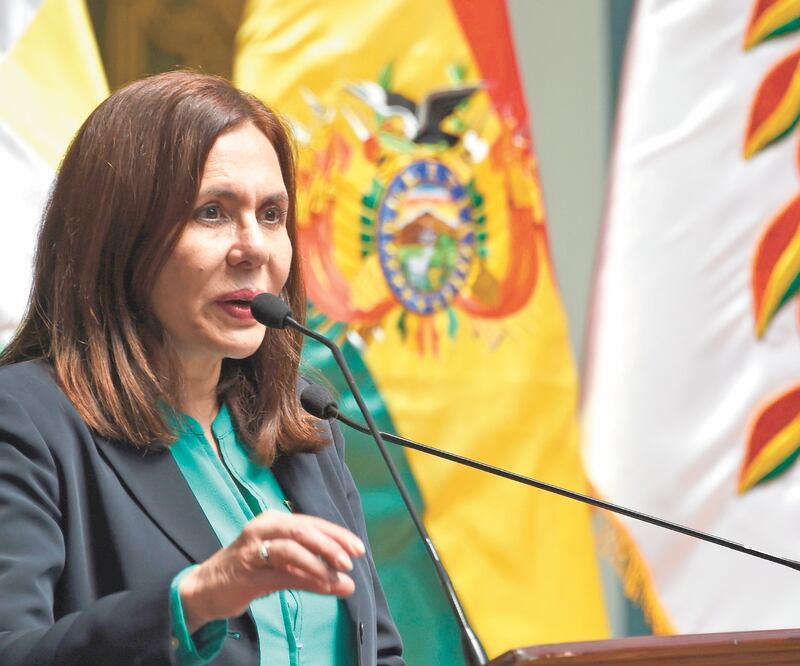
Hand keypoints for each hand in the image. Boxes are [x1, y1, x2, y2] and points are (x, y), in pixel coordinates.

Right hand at [178, 512, 365, 632]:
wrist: (205, 588)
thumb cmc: (249, 572)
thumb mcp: (284, 569)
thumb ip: (314, 573)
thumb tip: (348, 583)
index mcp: (275, 521)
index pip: (311, 523)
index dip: (337, 534)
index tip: (358, 548)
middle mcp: (264, 527)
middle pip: (303, 529)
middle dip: (330, 543)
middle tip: (351, 559)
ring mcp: (253, 548)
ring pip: (291, 547)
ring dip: (318, 561)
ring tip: (338, 575)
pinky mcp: (246, 571)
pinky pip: (279, 571)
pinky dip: (303, 577)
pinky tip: (321, 584)